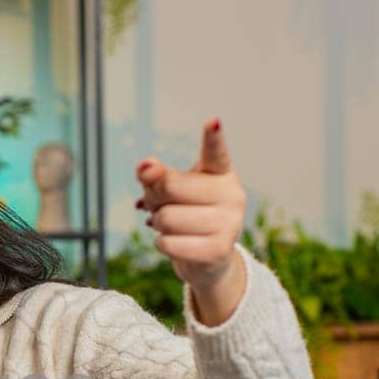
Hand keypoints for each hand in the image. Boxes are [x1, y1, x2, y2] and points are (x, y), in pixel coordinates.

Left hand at [135, 119, 248, 325]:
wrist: (208, 258)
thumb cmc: (187, 214)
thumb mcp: (171, 190)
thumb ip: (156, 174)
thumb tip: (145, 167)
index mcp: (221, 172)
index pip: (216, 152)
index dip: (213, 137)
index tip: (212, 121)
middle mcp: (232, 194)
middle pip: (170, 186)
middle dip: (155, 197)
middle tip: (160, 205)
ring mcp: (230, 223)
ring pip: (166, 218)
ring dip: (158, 224)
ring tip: (172, 226)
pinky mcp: (219, 250)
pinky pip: (168, 243)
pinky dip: (161, 243)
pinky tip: (173, 242)